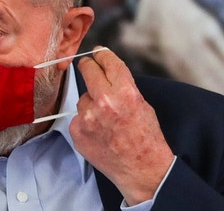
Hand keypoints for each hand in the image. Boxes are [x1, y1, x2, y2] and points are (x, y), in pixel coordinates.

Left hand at [71, 47, 173, 205]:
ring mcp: (88, 117)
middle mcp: (105, 102)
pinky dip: (85, 121)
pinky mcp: (77, 131)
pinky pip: (77, 116)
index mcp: (125, 92)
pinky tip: (98, 131)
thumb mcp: (142, 104)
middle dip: (89, 67)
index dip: (102, 55)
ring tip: (105, 119)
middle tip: (90, 68)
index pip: (107, 61)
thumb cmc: (146, 139)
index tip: (98, 53)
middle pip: (87, 69)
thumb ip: (123, 85)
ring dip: (90, 102)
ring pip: (82, 97)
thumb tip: (107, 71)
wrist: (142, 169)